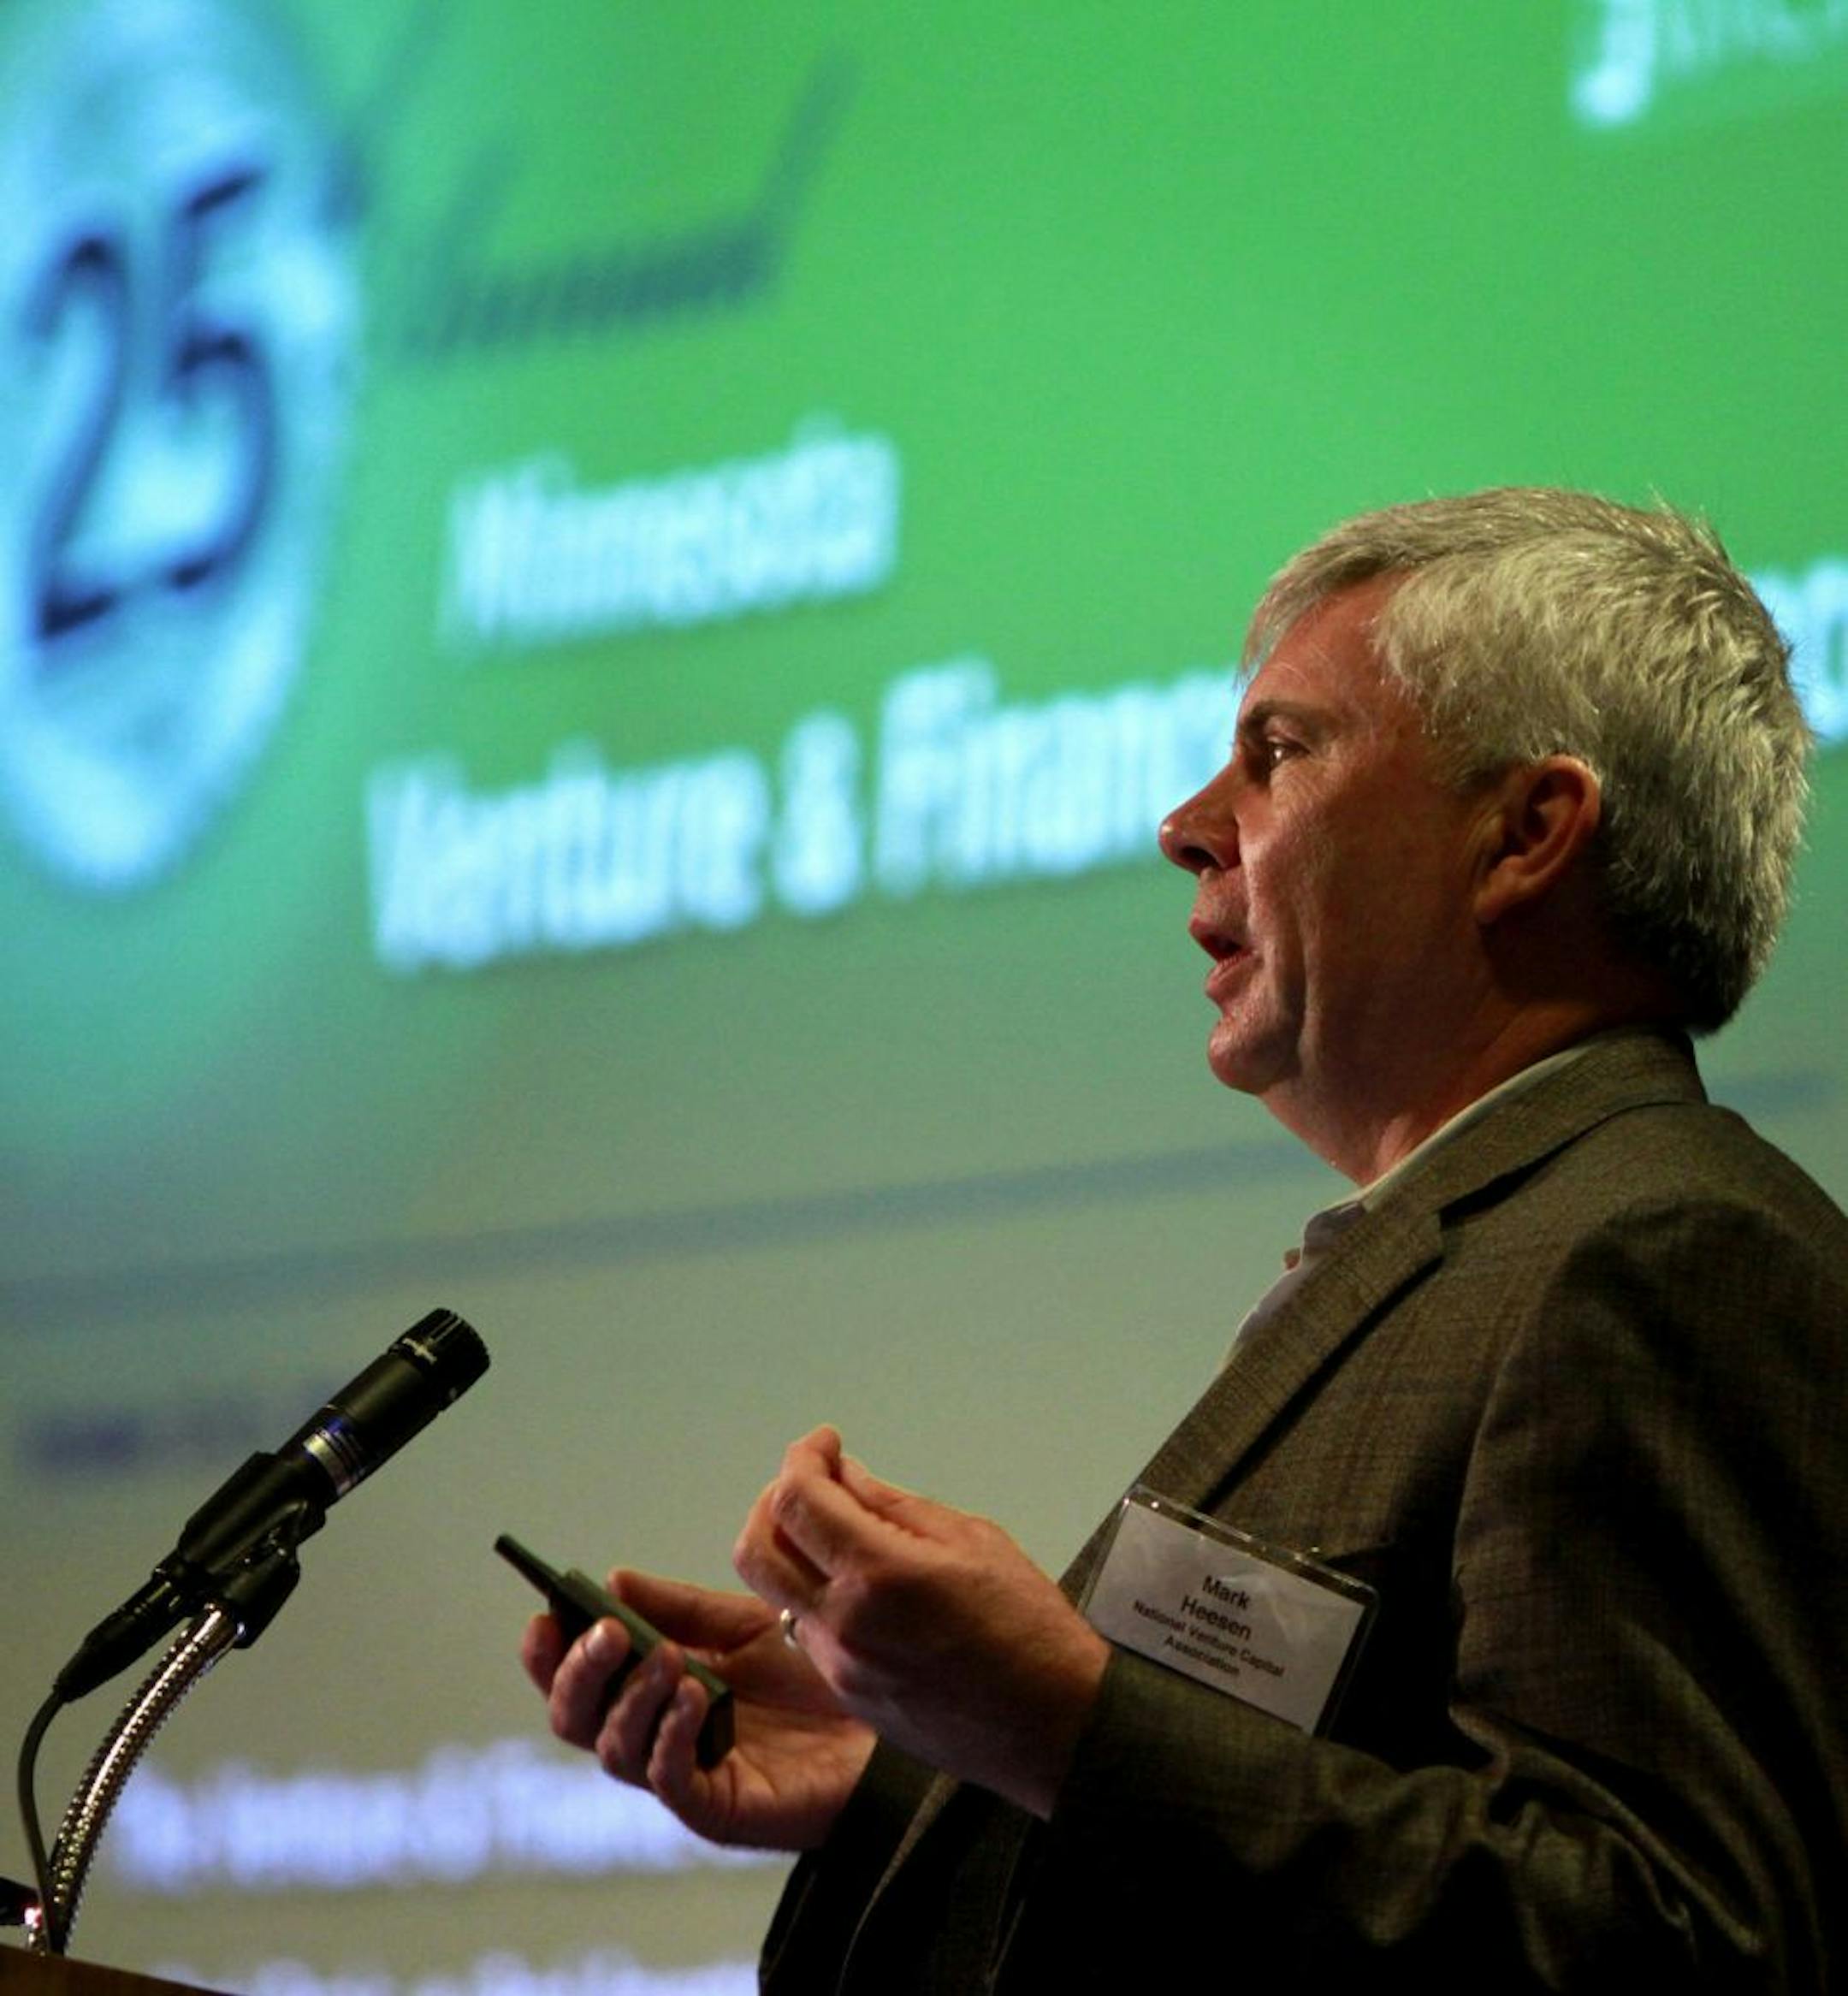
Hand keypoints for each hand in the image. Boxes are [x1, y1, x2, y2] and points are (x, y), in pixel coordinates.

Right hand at [522, 1568, 876, 1850]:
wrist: (878, 1725)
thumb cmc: (808, 1675)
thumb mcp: (744, 1626)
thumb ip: (681, 1609)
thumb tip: (614, 1579)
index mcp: (650, 1690)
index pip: (581, 1680)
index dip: (551, 1655)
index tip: (544, 1617)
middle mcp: (653, 1736)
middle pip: (578, 1721)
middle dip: (579, 1675)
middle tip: (606, 1633)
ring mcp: (681, 1776)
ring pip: (615, 1752)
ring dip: (630, 1700)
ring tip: (665, 1657)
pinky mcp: (715, 1809)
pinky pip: (670, 1781)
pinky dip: (669, 1736)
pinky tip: (692, 1697)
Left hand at [732, 1427, 1109, 1818]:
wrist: (1052, 1729)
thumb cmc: (1029, 1622)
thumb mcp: (974, 1540)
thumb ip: (896, 1507)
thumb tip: (845, 1477)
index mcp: (878, 1575)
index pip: (797, 1501)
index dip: (802, 1457)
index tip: (828, 1442)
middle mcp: (841, 1624)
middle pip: (755, 1551)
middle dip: (774, 1501)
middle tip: (818, 1484)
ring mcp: (838, 1668)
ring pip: (775, 1594)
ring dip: (793, 1550)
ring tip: (840, 1531)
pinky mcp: (846, 1697)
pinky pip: (806, 1632)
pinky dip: (815, 1593)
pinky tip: (859, 1584)